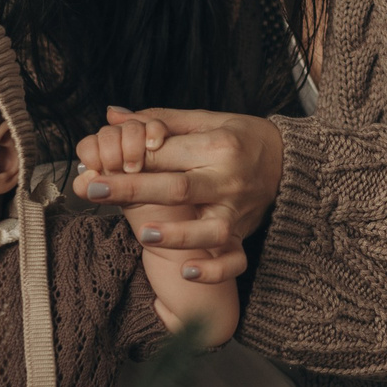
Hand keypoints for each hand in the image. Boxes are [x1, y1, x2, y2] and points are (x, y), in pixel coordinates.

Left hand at [74, 106, 282, 277]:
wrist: (291, 162)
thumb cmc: (241, 138)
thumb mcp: (206, 120)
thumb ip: (158, 120)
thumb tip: (111, 115)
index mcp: (218, 146)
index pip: (167, 154)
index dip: (129, 160)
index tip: (96, 165)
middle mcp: (228, 180)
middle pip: (178, 188)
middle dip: (134, 189)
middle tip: (96, 189)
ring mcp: (237, 211)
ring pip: (209, 229)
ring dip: (177, 234)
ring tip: (145, 234)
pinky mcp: (244, 234)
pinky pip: (234, 259)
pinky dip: (214, 270)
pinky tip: (187, 272)